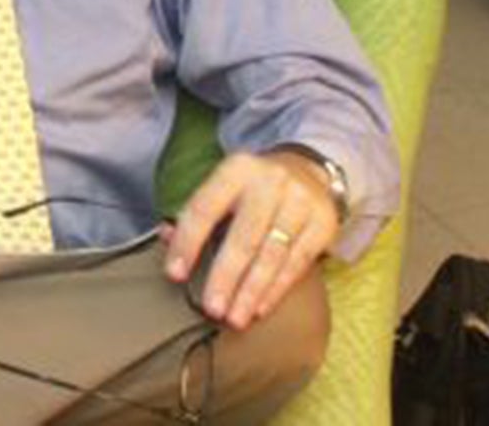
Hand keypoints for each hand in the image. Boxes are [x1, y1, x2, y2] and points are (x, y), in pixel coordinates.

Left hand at [163, 149, 338, 330]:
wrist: (307, 171)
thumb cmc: (252, 188)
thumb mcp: (223, 187)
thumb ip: (196, 213)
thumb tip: (165, 237)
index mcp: (235, 170)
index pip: (205, 209)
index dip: (187, 243)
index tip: (175, 275)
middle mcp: (270, 182)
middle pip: (243, 237)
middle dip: (225, 277)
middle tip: (211, 309)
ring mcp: (300, 202)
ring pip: (272, 254)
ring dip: (251, 291)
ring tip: (235, 318)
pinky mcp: (323, 224)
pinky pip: (297, 262)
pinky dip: (277, 289)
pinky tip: (260, 308)